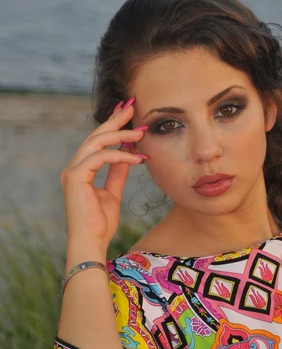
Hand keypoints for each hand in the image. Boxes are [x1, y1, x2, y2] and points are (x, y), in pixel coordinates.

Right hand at [60, 98, 147, 249]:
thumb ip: (118, 173)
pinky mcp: (75, 177)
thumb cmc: (101, 224)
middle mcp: (74, 168)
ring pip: (96, 142)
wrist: (92, 242)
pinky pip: (100, 157)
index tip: (128, 113)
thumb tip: (128, 155)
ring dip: (121, 134)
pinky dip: (120, 155)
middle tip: (132, 106)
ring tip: (141, 132)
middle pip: (95, 135)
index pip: (97, 142)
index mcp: (81, 170)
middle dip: (114, 120)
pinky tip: (137, 157)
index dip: (112, 125)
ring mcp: (72, 171)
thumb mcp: (113, 193)